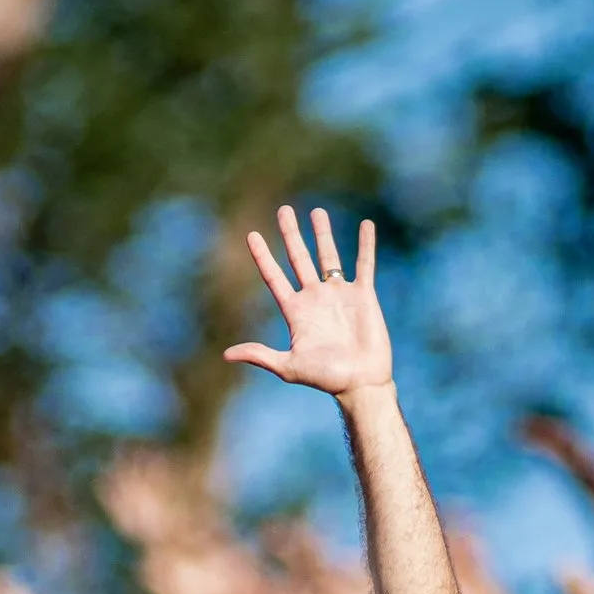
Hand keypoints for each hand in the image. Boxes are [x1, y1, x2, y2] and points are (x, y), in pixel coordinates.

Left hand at [225, 207, 390, 400]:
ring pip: (329, 256)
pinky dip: (366, 244)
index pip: (274, 277)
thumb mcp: (289, 366)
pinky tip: (366, 225)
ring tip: (317, 212)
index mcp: (296, 311)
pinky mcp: (364, 295)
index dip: (263, 257)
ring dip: (323, 234)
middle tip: (284, 210)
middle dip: (291, 235)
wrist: (361, 383)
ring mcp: (339, 295)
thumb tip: (227, 354)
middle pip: (299, 259)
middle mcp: (316, 298)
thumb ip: (260, 355)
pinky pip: (364, 264)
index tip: (252, 235)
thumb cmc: (326, 379)